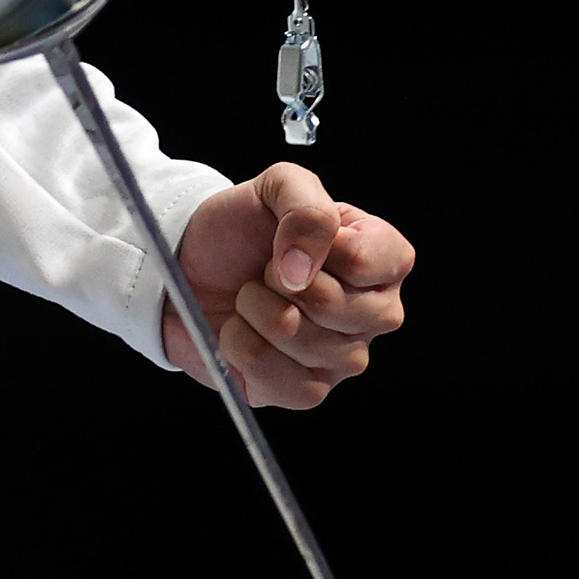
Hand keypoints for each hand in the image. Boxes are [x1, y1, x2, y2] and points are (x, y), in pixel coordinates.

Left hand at [159, 164, 413, 409]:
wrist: (194, 268)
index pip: (366, 261)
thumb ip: (305, 208)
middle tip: (265, 270)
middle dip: (277, 279)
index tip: (287, 239)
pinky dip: (243, 348)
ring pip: (297, 338)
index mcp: (384, 258)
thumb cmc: (245, 228)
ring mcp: (346, 357)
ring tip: (251, 298)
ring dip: (254, 310)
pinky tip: (243, 332)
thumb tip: (302, 268)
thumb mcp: (277, 187)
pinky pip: (280, 381)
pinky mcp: (310, 391)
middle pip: (332, 304)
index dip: (314, 247)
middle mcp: (377, 312)